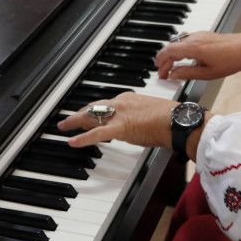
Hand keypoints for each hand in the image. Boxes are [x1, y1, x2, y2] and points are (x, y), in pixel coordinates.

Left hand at [57, 92, 178, 150]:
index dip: (94, 109)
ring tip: (63, 126)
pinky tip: (72, 141)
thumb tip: (135, 127)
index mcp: (129, 99)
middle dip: (80, 113)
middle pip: (95, 107)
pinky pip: (97, 133)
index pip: (106, 103)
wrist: (177, 120)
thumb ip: (139, 119)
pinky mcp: (120, 127)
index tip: (87, 113)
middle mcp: (121, 103)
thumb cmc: (170, 119)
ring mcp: (119, 114)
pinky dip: (83, 138)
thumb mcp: (151, 115)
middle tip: (68, 118)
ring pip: (92, 116)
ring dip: (75, 121)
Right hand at [153, 31, 240, 81]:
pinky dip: (180, 51)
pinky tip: (184, 60)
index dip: (161, 61)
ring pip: (178, 44)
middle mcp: (193, 38)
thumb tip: (173, 75)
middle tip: (164, 73)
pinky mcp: (202, 35)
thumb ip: (187, 73)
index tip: (160, 72)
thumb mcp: (207, 73)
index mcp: (193, 48)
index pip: (168, 51)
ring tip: (173, 68)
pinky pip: (186, 42)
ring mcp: (198, 35)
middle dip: (165, 60)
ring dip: (172, 55)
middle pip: (171, 47)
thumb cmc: (230, 60)